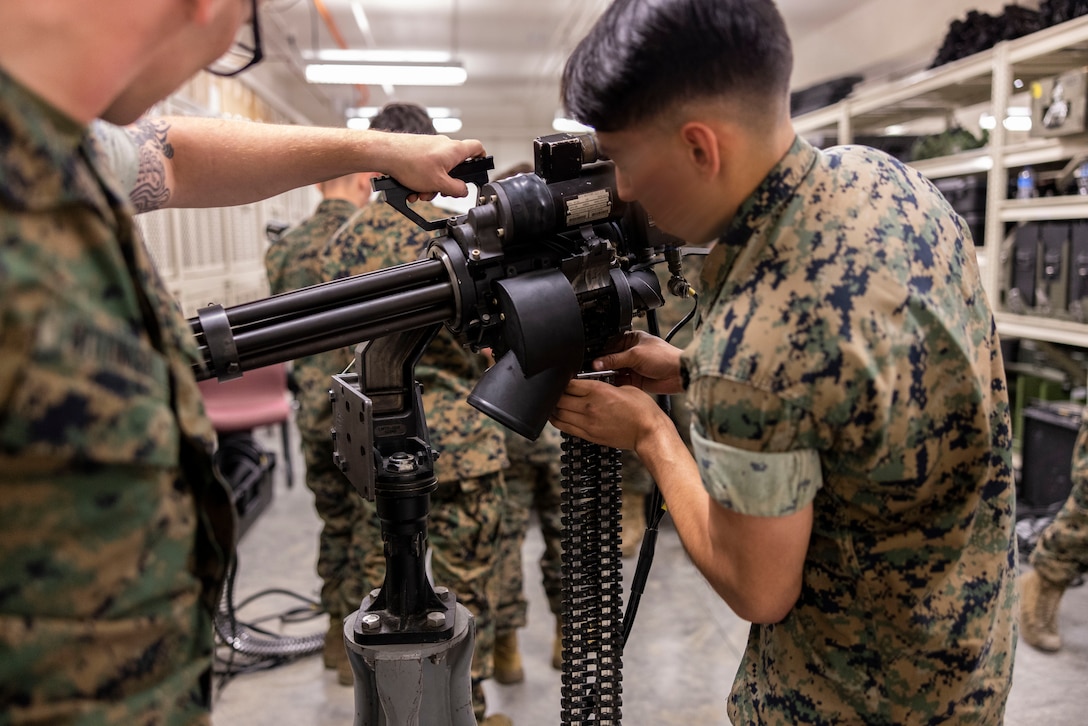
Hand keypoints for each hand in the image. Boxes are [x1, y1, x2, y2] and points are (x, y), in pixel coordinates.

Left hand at [377, 133, 485, 199]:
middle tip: (439, 191)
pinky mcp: (419, 151)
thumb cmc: (411, 163)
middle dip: (447, 184)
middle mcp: (445, 146)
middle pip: (455, 168)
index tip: (479, 170)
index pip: (477, 148)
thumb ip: (456, 189)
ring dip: (430, 185)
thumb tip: (463, 190)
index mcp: (455, 150)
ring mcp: (431, 147)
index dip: (482, 159)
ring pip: (439, 171)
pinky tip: (411, 189)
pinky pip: (425, 169)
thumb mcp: (439, 183)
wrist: (386, 153)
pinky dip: (420, 180)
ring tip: (419, 192)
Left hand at [550, 378, 668, 450]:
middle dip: (555, 394)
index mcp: (598, 391)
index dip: (563, 381)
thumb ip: (604, 385)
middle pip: (559, 399)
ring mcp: (587, 423)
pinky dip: (558, 421)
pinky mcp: (589, 435)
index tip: (563, 380)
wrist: (649, 432)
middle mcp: (589, 407)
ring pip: (558, 414)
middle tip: (556, 392)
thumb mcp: (625, 387)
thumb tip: (591, 385)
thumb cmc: (642, 410)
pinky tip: (558, 416)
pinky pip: (565, 428)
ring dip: (553, 408)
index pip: (569, 384)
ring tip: (554, 404)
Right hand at [593, 331, 684, 394]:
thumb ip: (614, 359)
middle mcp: (631, 352)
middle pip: (611, 359)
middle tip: (593, 370)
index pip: (610, 344)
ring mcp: (633, 367)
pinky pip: (620, 382)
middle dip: (603, 365)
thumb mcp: (635, 354)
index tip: (591, 359)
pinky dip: (614, 384)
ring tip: (599, 378)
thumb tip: (597, 363)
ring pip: (614, 371)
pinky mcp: (635, 380)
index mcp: (632, 339)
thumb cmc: (665, 357)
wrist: (679, 374)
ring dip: (608, 375)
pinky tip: (608, 384)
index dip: (601, 352)